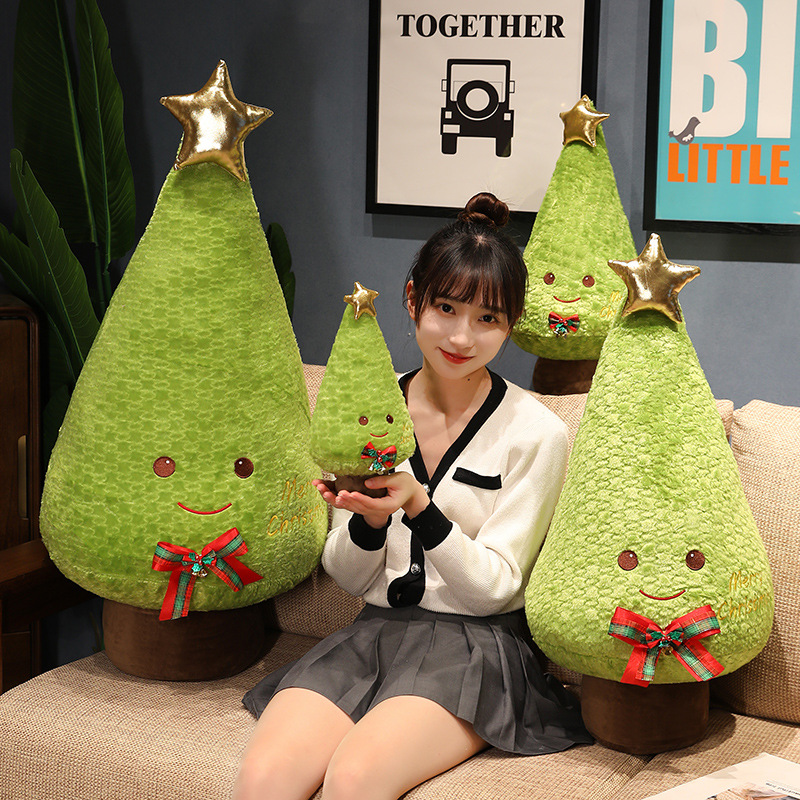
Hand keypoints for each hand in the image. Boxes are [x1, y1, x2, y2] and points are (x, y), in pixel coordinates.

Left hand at [312, 473, 428, 529]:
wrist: (409, 493)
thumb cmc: (405, 485)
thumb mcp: (398, 480)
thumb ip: (382, 481)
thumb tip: (367, 482)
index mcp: (387, 505)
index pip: (371, 503)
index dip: (360, 499)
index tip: (350, 493)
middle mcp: (377, 510)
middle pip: (359, 507)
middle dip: (347, 500)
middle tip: (337, 494)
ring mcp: (371, 509)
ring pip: (353, 507)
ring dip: (340, 501)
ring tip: (330, 494)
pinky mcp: (366, 505)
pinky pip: (352, 504)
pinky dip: (341, 500)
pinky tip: (331, 494)